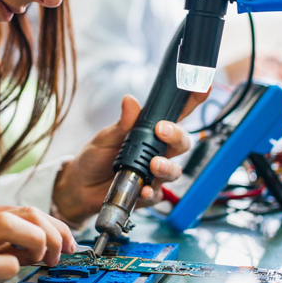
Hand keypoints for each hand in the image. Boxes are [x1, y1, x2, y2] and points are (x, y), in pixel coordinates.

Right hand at [0, 202, 75, 282]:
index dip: (56, 226)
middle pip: (26, 212)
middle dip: (53, 233)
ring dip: (37, 241)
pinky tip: (13, 271)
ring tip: (42, 260)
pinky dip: (9, 265)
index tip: (68, 244)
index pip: (28, 209)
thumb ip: (6, 243)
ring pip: (10, 225)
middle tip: (58, 256)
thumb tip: (41, 245)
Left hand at [52, 92, 207, 223]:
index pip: (176, 115)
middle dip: (178, 136)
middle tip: (164, 131)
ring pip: (175, 170)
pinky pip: (157, 195)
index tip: (202, 88)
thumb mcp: (106, 136)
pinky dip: (151, 192)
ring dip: (167, 166)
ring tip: (155, 164)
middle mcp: (157, 152)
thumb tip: (130, 101)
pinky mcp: (147, 194)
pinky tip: (143, 189)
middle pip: (182, 143)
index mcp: (150, 132)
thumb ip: (122, 123)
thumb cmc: (96, 156)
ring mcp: (154, 174)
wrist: (79, 185)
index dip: (192, 101)